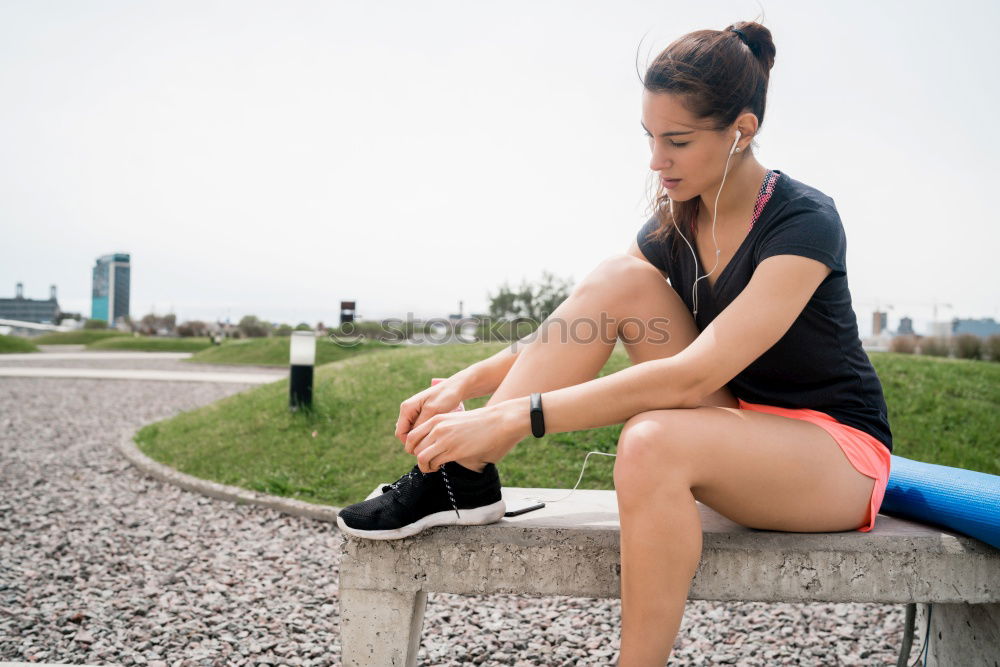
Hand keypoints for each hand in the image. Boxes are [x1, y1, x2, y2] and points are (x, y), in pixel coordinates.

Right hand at [395, 376, 467, 446]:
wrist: (455, 387)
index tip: (424, 449)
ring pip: (411, 432)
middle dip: (415, 442)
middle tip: (430, 448)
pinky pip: (418, 428)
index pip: (400, 433)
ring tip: (433, 443)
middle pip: (404, 434)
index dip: (409, 444)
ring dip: (420, 438)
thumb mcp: (433, 411)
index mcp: (406, 408)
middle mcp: (407, 410)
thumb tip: (412, 439)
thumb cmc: (445, 397)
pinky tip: (435, 436)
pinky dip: (424, 434)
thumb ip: (421, 424)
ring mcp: (413, 412)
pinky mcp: (420, 414)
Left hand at [405, 398, 529, 473]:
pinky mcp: (454, 450)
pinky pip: (435, 463)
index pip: (412, 435)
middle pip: (413, 447)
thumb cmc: (480, 422)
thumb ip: (442, 429)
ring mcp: (445, 439)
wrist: (499, 421)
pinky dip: (434, 468)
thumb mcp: (455, 419)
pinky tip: (440, 467)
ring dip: (424, 466)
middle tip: (425, 462)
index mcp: (437, 419)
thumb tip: (433, 444)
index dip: (412, 448)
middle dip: (416, 457)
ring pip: (421, 457)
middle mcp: (437, 428)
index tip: (419, 453)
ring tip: (431, 468)